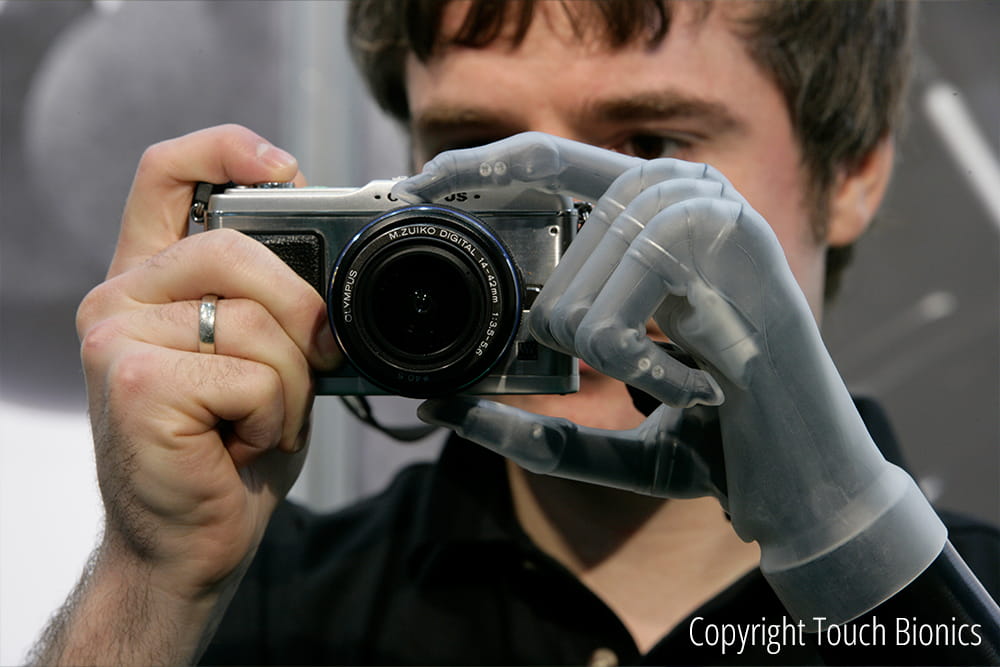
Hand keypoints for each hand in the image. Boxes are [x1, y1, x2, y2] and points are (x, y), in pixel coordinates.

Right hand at [76, 125, 339, 599]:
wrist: (185, 543)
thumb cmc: (225, 451)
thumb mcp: (259, 360)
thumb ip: (274, 304)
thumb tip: (334, 261)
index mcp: (152, 282)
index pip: (168, 174)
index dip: (226, 149)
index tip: (284, 168)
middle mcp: (121, 298)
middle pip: (234, 247)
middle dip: (300, 310)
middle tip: (314, 360)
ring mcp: (117, 337)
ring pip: (254, 319)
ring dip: (289, 383)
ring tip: (260, 420)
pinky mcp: (134, 382)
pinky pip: (250, 374)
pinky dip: (272, 416)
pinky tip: (238, 444)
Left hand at [395, 132, 945, 626]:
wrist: (806, 479)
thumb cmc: (712, 440)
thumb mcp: (604, 432)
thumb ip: (531, 421)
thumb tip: (439, 408)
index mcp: (656, 211)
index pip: (545, 161)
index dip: (475, 168)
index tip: (412, 189)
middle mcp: (681, 189)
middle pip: (546, 259)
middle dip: (568, 335)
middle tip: (643, 365)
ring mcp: (705, 208)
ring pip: (568, 299)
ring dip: (611, 362)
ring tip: (680, 375)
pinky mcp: (720, 242)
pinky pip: (605, 322)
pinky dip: (639, 374)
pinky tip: (696, 382)